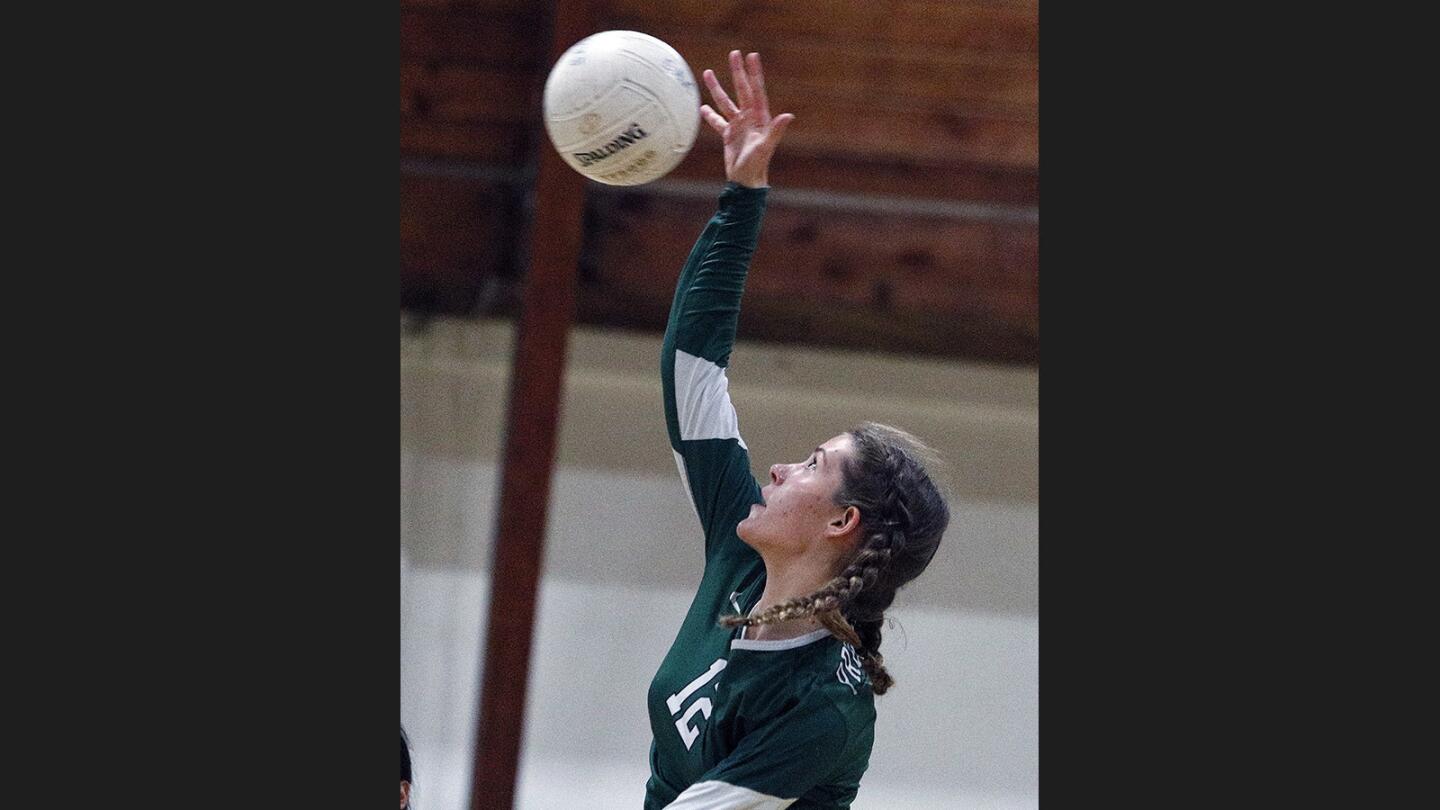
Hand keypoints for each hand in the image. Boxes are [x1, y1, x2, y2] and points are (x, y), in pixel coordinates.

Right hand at [700, 51, 794, 188]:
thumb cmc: (758, 164)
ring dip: (717, 89)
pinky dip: (710, 115)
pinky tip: (702, 107)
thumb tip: (788, 115)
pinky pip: (718, 122)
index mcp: (760, 117)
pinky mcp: (729, 135)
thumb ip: (776, 130)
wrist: (746, 181)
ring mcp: (739, 126)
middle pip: (741, 90)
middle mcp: (749, 118)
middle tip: (733, 53)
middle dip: (737, 72)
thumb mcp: (766, 146)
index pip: (756, 90)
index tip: (751, 56)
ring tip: (707, 73)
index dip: (754, 73)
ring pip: (725, 102)